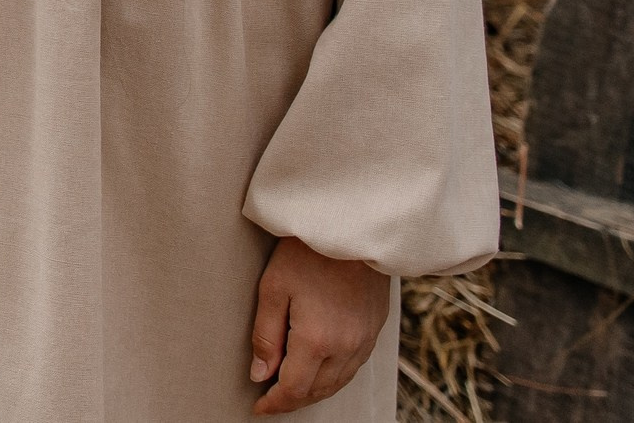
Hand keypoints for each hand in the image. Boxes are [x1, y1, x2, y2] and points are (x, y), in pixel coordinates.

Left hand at [249, 237, 389, 413]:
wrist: (353, 227)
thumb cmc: (308, 251)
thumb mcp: (273, 288)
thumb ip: (266, 336)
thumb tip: (259, 374)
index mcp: (317, 340)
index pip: (293, 388)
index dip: (274, 403)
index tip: (259, 407)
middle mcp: (346, 347)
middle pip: (317, 391)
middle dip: (292, 400)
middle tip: (270, 400)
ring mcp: (364, 341)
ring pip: (337, 383)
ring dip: (313, 392)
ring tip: (291, 389)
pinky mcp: (374, 330)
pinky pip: (353, 368)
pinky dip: (333, 377)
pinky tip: (319, 371)